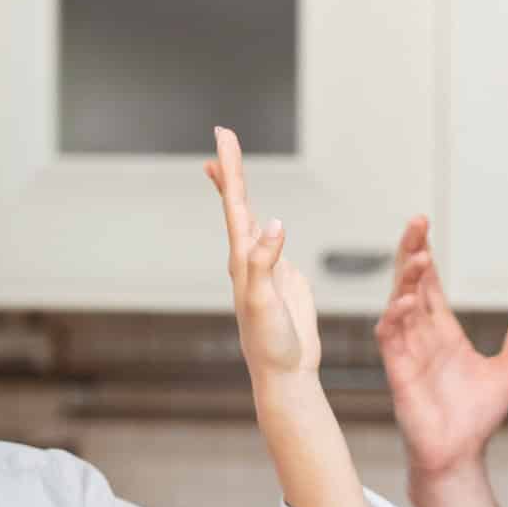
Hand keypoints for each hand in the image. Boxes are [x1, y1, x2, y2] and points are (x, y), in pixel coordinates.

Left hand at [204, 127, 318, 376]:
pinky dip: (265, 222)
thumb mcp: (265, 303)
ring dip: (240, 192)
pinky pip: (271, 241)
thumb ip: (264, 264)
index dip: (231, 170)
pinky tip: (264, 221)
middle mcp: (249, 259)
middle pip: (239, 205)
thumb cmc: (271, 344)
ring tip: (229, 167)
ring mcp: (266, 267)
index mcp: (243, 261)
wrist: (285, 372)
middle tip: (223, 134)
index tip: (222, 138)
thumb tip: (272, 223)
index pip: (236, 206)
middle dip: (232, 169)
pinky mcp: (284, 277)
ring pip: (250, 220)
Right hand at [377, 217, 507, 478]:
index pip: (429, 286)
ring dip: (405, 280)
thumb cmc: (475, 418)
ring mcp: (408, 354)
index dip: (424, 257)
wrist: (461, 455)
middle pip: (410, 285)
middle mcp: (422, 338)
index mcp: (443, 334)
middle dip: (411, 253)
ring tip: (417, 255)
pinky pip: (391, 339)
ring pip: (399, 306)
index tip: (423, 226)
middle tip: (416, 223)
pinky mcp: (399, 373)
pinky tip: (406, 300)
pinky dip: (395, 318)